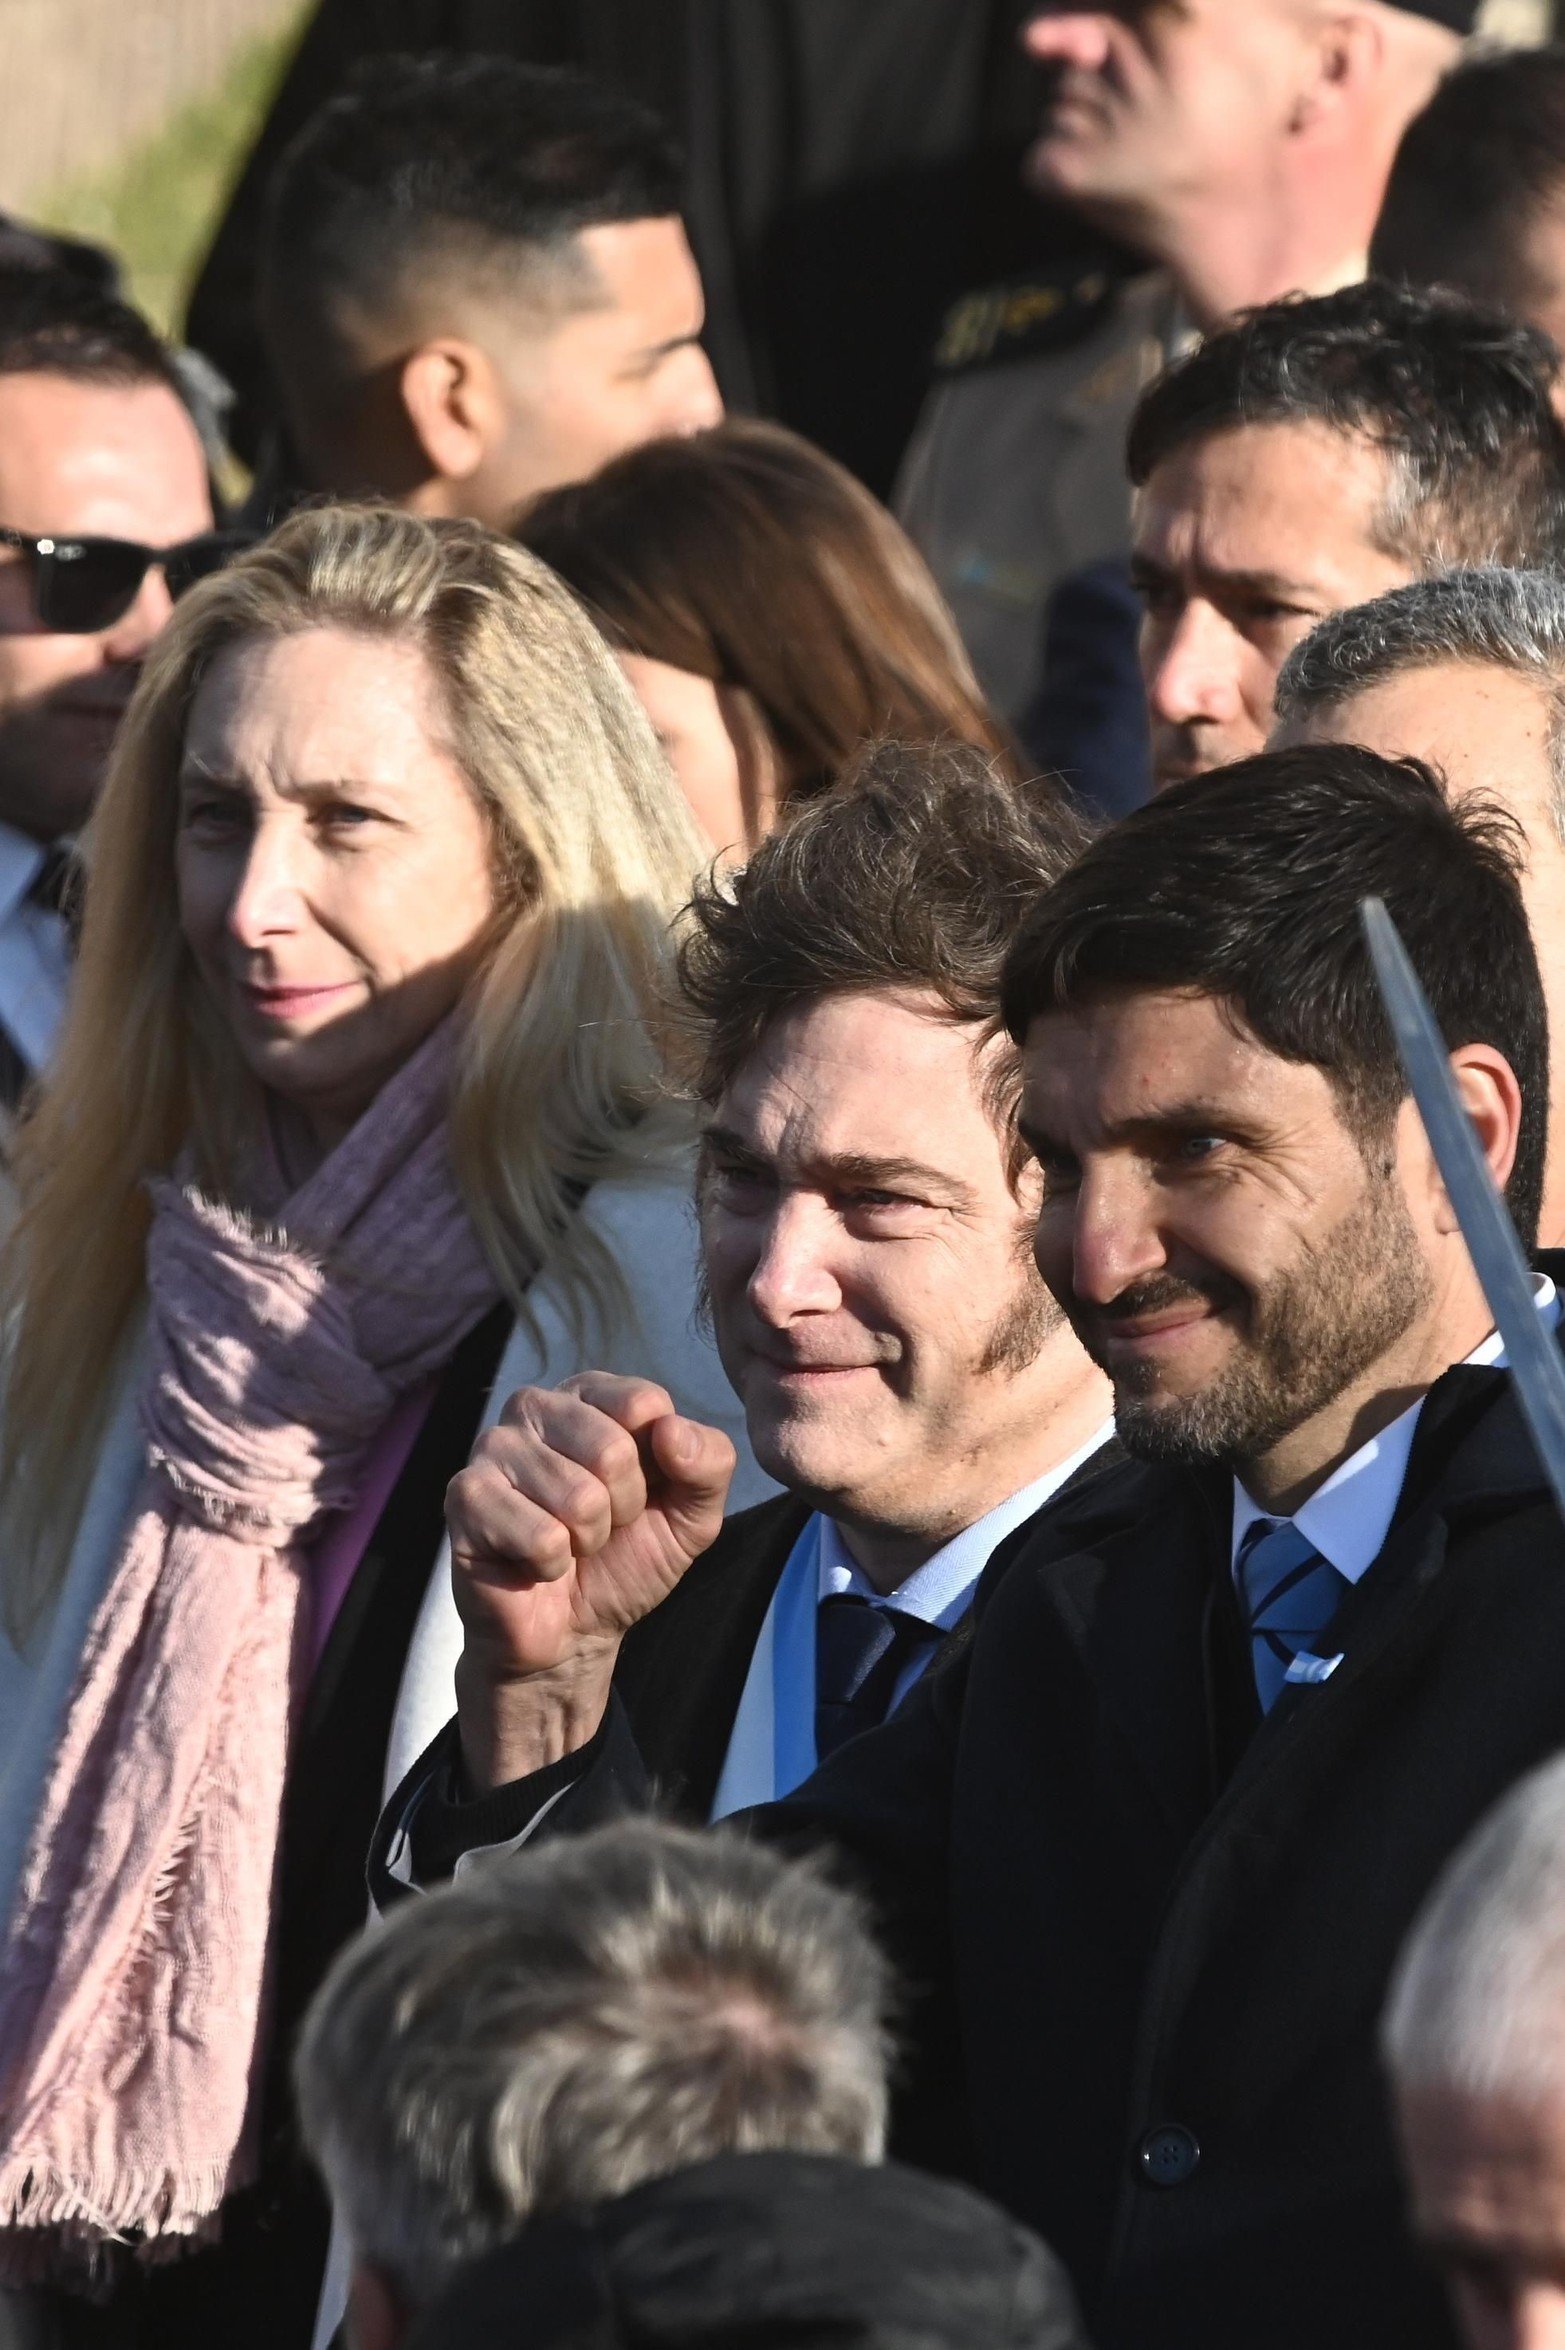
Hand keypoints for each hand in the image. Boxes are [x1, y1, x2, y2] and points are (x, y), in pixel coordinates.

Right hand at [447, 1371, 735, 1785]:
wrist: (572, 1634)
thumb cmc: (626, 1559)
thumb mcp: (693, 1514)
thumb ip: (710, 1461)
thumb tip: (672, 1429)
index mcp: (589, 1395)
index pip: (644, 1403)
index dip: (657, 1468)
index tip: (638, 1495)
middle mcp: (535, 1406)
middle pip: (612, 1449)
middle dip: (622, 1510)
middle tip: (598, 1529)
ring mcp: (492, 1448)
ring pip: (578, 1498)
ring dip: (586, 1540)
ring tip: (567, 1545)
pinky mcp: (465, 1497)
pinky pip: (540, 1536)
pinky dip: (551, 1565)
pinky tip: (533, 1563)